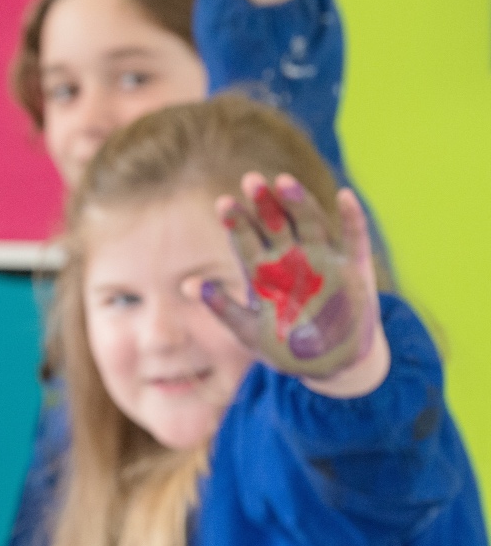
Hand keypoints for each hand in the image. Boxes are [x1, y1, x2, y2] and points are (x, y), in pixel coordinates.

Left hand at [202, 173, 385, 390]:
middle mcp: (291, 259)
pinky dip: (352, 218)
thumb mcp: (248, 332)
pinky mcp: (354, 269)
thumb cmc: (283, 347)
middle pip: (276, 223)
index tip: (223, 203)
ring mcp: (323, 261)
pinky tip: (344, 196)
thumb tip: (190, 285)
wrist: (330, 365)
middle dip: (264, 203)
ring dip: (299, 203)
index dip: (236, 222)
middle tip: (251, 180)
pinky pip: (354, 239)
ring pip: (310, 223)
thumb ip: (222, 309)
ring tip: (284, 182)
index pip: (247, 240)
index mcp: (263, 272)